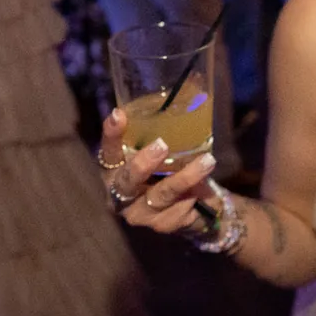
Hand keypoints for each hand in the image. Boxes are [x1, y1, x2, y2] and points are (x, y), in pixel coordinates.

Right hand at [97, 107, 219, 234]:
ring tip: (207, 161)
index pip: (109, 151)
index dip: (111, 134)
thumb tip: (188, 89)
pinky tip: (201, 191)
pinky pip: (177, 211)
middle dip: (143, 163)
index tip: (119, 114)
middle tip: (162, 145)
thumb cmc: (171, 170)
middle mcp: (120, 193)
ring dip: (186, 177)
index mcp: (115, 170)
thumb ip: (163, 132)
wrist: (194, 207)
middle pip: (128, 180)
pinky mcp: (160, 226)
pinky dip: (192, 197)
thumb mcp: (166, 150)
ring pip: (161, 195)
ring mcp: (139, 213)